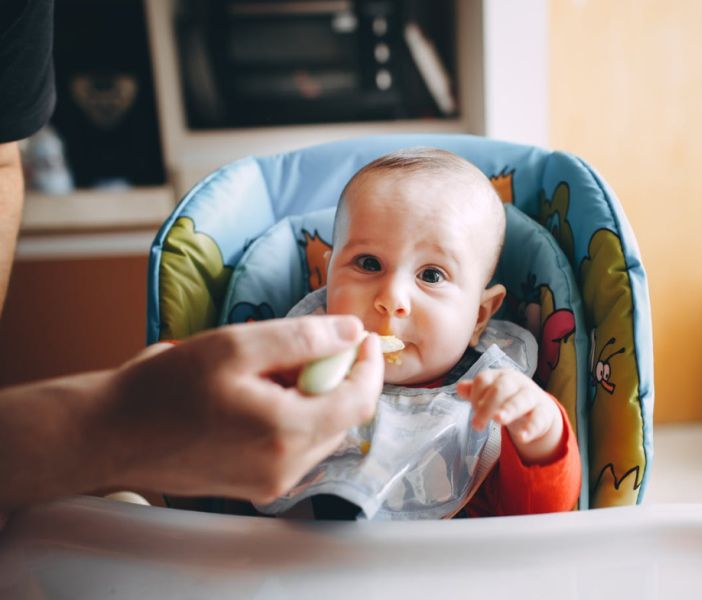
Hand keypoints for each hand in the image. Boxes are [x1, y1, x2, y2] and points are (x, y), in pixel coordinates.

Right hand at [97, 315, 383, 502]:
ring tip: (270, 371)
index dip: (368, 365)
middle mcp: (287, 467)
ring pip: (320, 431)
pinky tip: (258, 395)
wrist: (111, 434)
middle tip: (304, 347)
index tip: (362, 335)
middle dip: (335, 377)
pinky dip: (292, 415)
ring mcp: (272, 483)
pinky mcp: (257, 486)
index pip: (359, 401)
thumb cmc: (166, 387)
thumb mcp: (235, 345)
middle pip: (342, 417)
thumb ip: (301, 338)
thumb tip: (350, 332)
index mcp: (286, 432)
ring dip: (312, 396)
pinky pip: (296, 446)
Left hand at [456, 369, 563, 464]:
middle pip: (501, 388)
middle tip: (477, 424)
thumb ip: (474, 392)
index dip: (475, 395)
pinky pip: (538, 418)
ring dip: (509, 409)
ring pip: (521, 400)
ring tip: (498, 420)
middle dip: (488, 405)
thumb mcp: (491, 394)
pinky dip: (530, 428)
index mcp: (500, 376)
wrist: (539, 407)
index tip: (473, 410)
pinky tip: (522, 437)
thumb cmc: (508, 398)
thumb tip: (459, 388)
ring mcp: (532, 395)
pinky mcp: (544, 412)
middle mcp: (516, 382)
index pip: (484, 380)